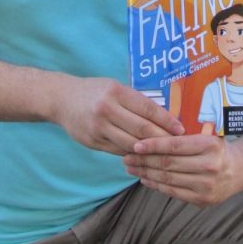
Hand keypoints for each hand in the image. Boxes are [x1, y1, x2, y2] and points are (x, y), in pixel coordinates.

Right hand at [52, 76, 184, 155]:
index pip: (148, 108)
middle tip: (179, 145)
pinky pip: (119, 151)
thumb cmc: (94, 91)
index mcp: (116, 92)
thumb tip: (164, 117)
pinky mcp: (93, 142)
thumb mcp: (114, 87)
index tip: (181, 129)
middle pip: (142, 128)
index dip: (166, 120)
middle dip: (163, 138)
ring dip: (150, 150)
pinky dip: (134, 153)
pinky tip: (145, 156)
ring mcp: (99, 127)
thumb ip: (135, 101)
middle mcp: (107, 109)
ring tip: (165, 154)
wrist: (62, 99)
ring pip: (131, 143)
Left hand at [123, 133, 242, 205]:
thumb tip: (148, 138)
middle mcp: (209, 166)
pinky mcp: (203, 201)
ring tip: (131, 167)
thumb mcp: (205, 137)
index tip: (135, 144)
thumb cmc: (216, 149)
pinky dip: (157, 185)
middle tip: (126, 156)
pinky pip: (173, 192)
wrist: (239, 170)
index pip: (175, 146)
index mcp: (209, 146)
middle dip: (144, 160)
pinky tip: (145, 179)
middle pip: (169, 164)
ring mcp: (206, 186)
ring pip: (168, 179)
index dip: (153, 145)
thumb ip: (182, 139)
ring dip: (146, 173)